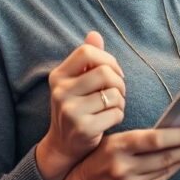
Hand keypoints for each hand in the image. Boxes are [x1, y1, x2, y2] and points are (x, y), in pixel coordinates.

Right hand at [36, 31, 126, 179]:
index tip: (113, 72)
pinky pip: (116, 113)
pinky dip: (119, 115)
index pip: (87, 52)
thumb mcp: (75, 81)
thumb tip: (94, 34)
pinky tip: (109, 119)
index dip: (108, 59)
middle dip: (119, 82)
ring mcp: (70, 111)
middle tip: (118, 92)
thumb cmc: (75, 106)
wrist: (62, 145)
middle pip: (105, 72)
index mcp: (58, 76)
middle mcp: (60, 92)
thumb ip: (86, 58)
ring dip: (120, 100)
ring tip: (113, 106)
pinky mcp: (83, 128)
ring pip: (113, 93)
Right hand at [63, 127, 179, 179]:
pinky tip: (176, 164)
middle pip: (166, 157)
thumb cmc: (96, 159)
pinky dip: (169, 173)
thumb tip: (170, 133)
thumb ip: (138, 139)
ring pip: (165, 171)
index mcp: (118, 146)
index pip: (157, 139)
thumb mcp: (112, 142)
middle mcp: (123, 167)